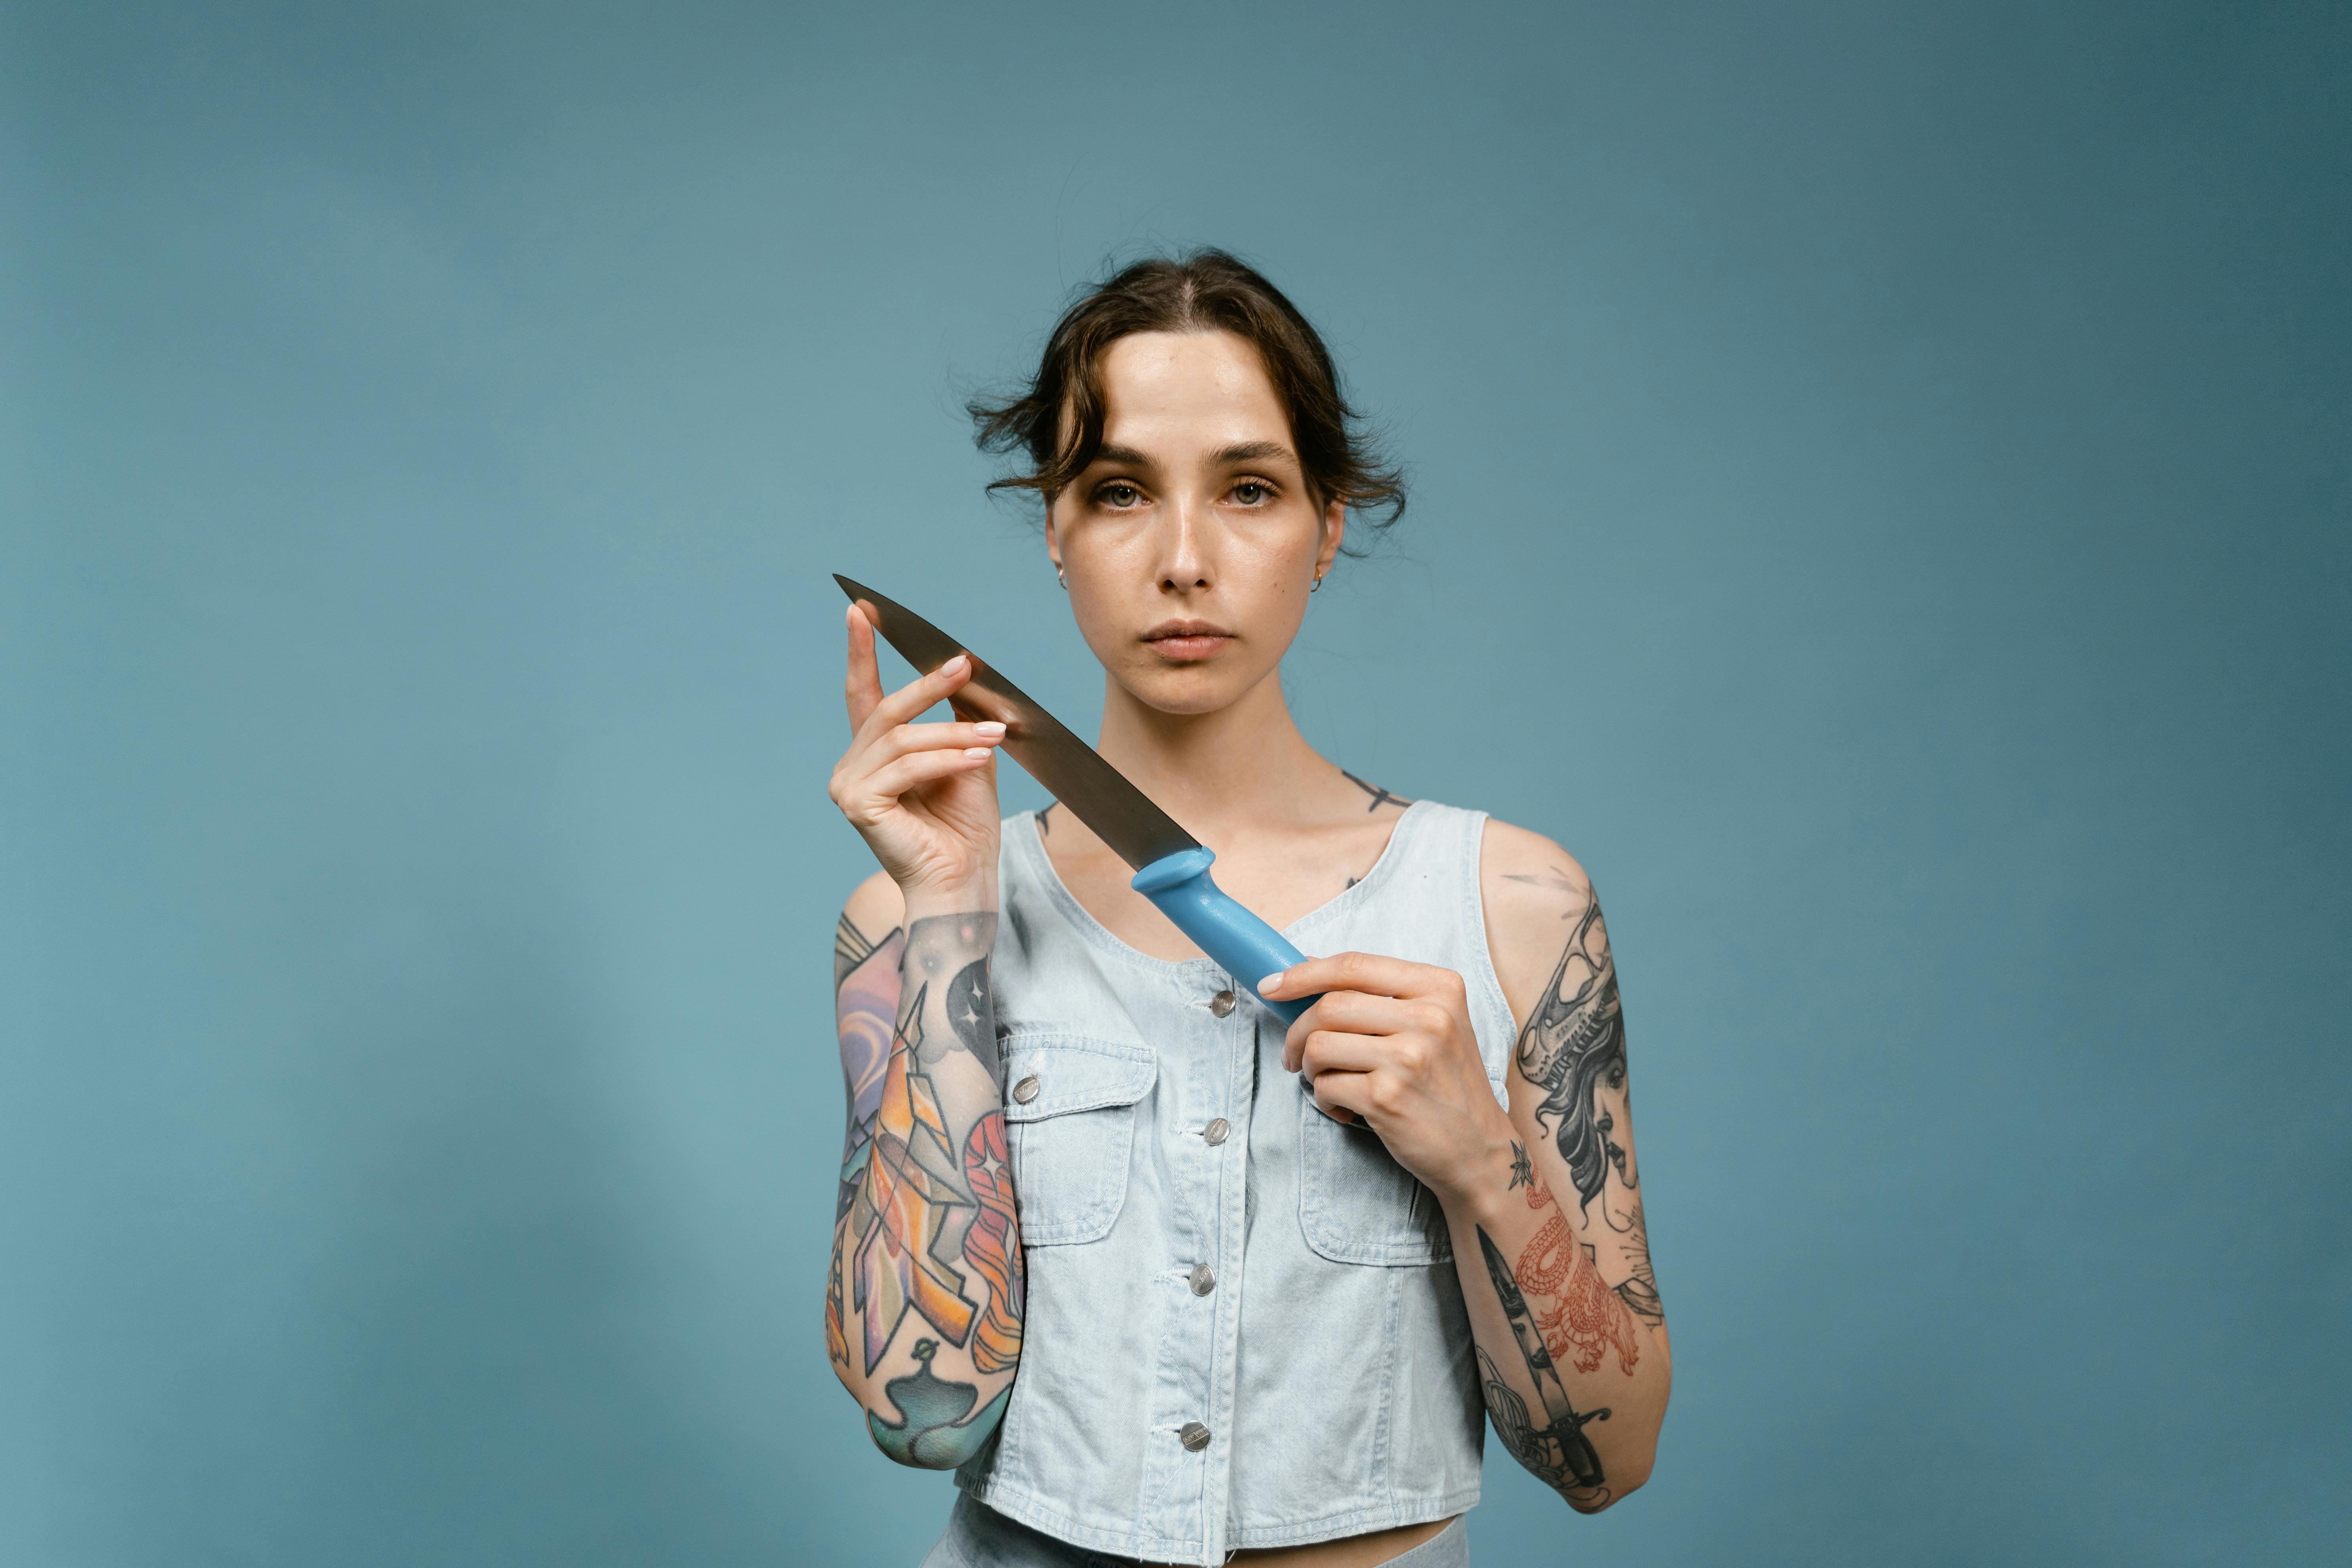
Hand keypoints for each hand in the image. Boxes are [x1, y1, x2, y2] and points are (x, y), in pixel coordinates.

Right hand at [828, 603, 1005, 907]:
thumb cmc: (965, 826)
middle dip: (929, 685)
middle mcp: (852, 767)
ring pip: (902, 738)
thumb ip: (955, 719)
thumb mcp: (966, 757)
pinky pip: (906, 767)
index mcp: (873, 755)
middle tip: (965, 665)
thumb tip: (962, 672)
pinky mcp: (859, 805)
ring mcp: (849, 786)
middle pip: (887, 710)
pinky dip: (946, 759)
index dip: (862, 650)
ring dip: (953, 734)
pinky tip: (977, 760)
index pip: (863, 693)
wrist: (965, 879)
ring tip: (993, 739)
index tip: (862, 609)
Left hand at [1261, 953, 1515, 1203]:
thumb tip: (1308, 966)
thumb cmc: (1446, 1085)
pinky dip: (1325, 1100)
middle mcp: (1430, 1017)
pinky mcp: (1388, 1098)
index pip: (1354, 965)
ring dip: (1309, 1067)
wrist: (1479, 1150)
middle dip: (1297, 1031)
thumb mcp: (1432, 1025)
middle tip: (1295, 1055)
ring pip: (1319, 1045)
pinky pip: (1326, 1086)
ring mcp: (1409, 1058)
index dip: (1303, 973)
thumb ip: (1379, 995)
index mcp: (1440, 988)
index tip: (1272, 985)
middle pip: (1330, 1005)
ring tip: (1327, 1082)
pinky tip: (1346, 1109)